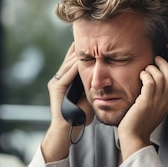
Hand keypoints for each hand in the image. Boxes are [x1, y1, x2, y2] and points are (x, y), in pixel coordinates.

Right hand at [41, 43, 91, 161]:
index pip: (76, 59)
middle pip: (71, 57)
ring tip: (89, 43)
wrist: (67, 131)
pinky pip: (67, 74)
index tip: (98, 39)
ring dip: (79, 53)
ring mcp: (57, 82)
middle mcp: (60, 78)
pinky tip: (83, 61)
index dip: (86, 49)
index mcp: (68, 79)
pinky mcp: (56, 89)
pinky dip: (75, 67)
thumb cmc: (80, 116)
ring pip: (69, 63)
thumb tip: (111, 80)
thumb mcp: (90, 96)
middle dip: (82, 47)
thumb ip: (96, 85)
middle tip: (93, 35)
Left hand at [117, 54, 167, 159]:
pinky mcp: (146, 102)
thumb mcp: (154, 108)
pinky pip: (150, 83)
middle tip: (156, 59)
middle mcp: (165, 102)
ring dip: (153, 69)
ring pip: (162, 78)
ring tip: (146, 69)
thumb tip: (154, 81)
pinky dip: (146, 75)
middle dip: (165, 64)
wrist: (134, 137)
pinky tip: (141, 75)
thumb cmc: (140, 122)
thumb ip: (157, 96)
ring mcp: (156, 102)